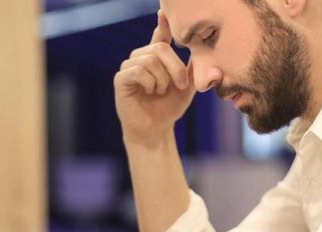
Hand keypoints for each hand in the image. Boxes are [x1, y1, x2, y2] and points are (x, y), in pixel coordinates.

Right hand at [114, 11, 195, 146]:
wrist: (156, 130)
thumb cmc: (170, 107)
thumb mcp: (187, 86)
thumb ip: (191, 67)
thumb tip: (200, 48)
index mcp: (156, 58)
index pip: (160, 36)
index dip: (163, 24)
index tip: (163, 11)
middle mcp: (140, 58)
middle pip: (159, 48)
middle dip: (175, 68)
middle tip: (181, 85)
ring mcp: (129, 67)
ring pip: (150, 59)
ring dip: (163, 79)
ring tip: (161, 91)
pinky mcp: (121, 79)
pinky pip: (138, 70)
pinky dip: (150, 82)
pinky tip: (150, 91)